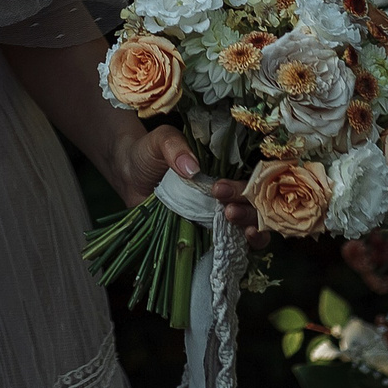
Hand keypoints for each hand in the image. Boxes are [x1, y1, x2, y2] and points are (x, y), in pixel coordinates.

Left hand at [117, 124, 269, 250]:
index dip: (245, 184)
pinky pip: (239, 244)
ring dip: (253, 227)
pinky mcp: (214, 234)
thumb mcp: (160, 142)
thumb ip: (173, 146)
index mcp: (226, 166)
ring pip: (256, 224)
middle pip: (257, 203)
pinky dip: (248, 245)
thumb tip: (191, 168)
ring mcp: (224, 214)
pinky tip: (244, 241)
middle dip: (248, 207)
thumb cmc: (149, 154)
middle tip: (227, 209)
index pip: (252, 176)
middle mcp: (231, 191)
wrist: (130, 177)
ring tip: (231, 219)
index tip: (219, 188)